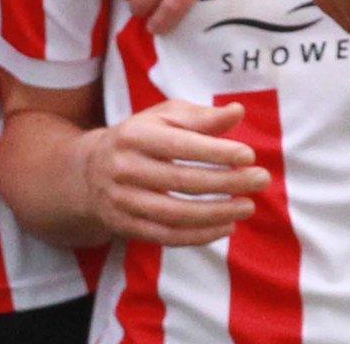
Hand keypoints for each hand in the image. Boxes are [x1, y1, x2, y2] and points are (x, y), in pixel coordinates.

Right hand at [80, 100, 268, 245]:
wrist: (88, 173)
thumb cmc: (139, 139)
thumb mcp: (162, 118)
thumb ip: (200, 117)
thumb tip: (237, 112)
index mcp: (134, 135)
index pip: (180, 145)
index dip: (215, 151)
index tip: (248, 155)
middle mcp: (125, 168)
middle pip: (182, 180)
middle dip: (227, 182)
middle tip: (261, 179)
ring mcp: (123, 200)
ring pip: (176, 213)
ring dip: (218, 212)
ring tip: (248, 206)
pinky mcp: (126, 226)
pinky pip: (168, 236)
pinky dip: (201, 235)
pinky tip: (226, 225)